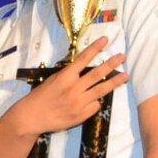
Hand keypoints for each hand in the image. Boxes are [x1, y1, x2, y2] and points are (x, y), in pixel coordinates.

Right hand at [9, 36, 125, 135]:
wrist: (32, 117)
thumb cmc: (40, 97)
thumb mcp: (53, 80)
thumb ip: (69, 76)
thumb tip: (85, 71)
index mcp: (65, 77)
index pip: (83, 59)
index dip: (95, 48)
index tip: (105, 40)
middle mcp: (73, 88)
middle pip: (97, 74)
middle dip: (111, 64)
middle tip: (122, 57)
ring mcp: (79, 103)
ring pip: (101, 90)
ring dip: (114, 81)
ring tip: (125, 75)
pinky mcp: (81, 115)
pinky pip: (95, 105)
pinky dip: (96, 101)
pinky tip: (95, 99)